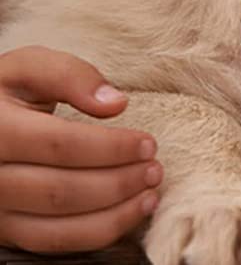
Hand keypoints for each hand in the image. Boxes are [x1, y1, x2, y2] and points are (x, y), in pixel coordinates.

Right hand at [0, 45, 160, 253]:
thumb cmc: (5, 91)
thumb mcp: (29, 67)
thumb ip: (71, 75)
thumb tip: (116, 103)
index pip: (61, 145)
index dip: (110, 147)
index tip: (148, 144)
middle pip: (60, 191)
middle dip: (117, 183)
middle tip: (155, 170)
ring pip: (55, 227)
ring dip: (111, 216)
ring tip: (150, 196)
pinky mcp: (2, 230)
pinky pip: (49, 243)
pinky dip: (92, 235)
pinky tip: (125, 215)